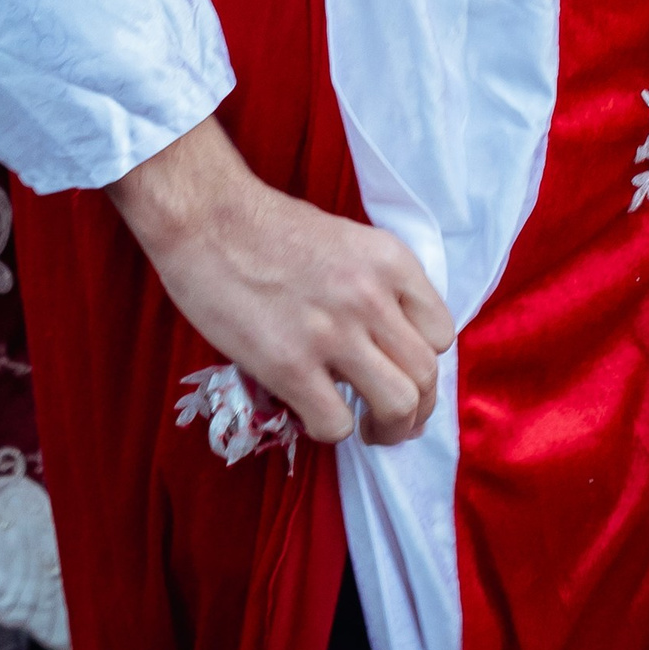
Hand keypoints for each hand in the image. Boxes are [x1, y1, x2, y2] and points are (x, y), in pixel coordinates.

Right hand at [110, 115, 455, 448]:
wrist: (207, 218)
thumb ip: (376, 286)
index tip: (403, 375)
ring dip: (386, 430)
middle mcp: (371, 296)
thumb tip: (390, 343)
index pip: (441, 334)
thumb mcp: (347, 242)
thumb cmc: (269, 228)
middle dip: (414, 410)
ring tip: (366, 429)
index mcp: (390, 261)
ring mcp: (333, 332)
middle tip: (390, 420)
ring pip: (397, 406)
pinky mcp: (290, 365)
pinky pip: (337, 425)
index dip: (425, 364)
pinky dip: (332, 431)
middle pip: (425, 377)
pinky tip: (313, 413)